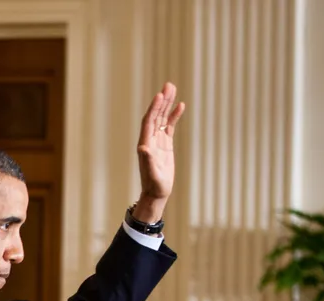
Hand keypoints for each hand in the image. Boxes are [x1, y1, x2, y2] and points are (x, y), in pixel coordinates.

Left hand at [133, 82, 185, 222]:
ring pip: (162, 118)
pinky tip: (180, 106)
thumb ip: (147, 160)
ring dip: (167, 104)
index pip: (149, 121)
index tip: (160, 95)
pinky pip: (169, 127)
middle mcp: (150, 140)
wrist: (157, 193)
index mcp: (145, 143)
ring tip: (173, 89)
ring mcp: (158, 141)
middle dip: (162, 100)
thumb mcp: (152, 173)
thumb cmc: (154, 185)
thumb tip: (143, 148)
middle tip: (169, 85)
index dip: (154, 108)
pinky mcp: (165, 145)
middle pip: (155, 116)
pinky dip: (174, 116)